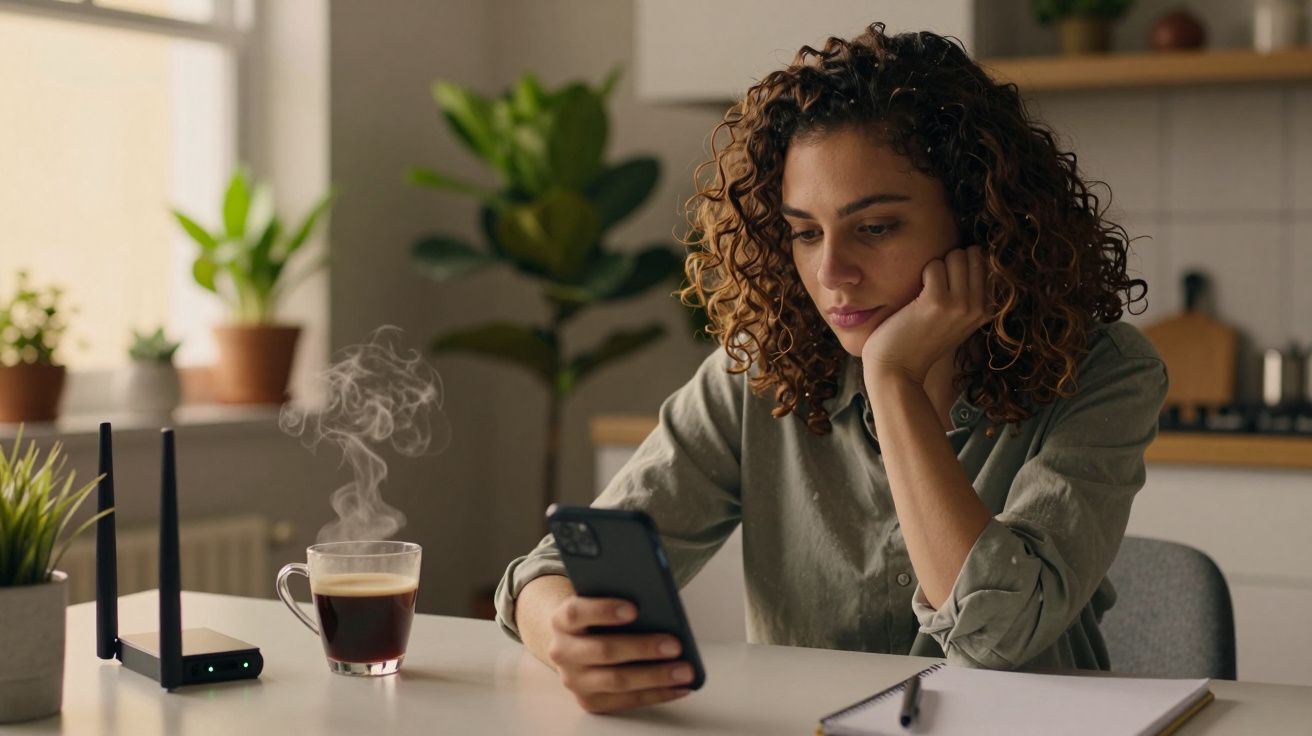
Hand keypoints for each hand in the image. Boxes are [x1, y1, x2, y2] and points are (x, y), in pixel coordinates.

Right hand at [545, 596, 693, 713]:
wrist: (574, 642)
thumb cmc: (597, 617)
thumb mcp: (599, 600)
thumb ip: (619, 597)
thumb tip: (659, 604)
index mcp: (562, 620)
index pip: (576, 613)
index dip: (604, 610)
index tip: (634, 608)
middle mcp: (562, 652)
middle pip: (602, 650)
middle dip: (642, 648)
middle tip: (675, 644)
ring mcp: (575, 680)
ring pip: (616, 680)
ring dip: (655, 677)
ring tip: (685, 670)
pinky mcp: (590, 701)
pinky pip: (627, 701)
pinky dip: (657, 694)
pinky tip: (680, 686)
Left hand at [860, 245, 991, 384]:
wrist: (897, 370)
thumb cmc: (918, 343)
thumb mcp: (955, 322)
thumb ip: (967, 296)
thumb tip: (970, 255)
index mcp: (986, 311)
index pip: (986, 264)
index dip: (962, 264)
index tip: (946, 283)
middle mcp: (978, 308)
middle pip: (973, 256)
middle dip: (951, 261)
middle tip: (934, 284)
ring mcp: (960, 305)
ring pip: (956, 256)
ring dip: (936, 266)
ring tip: (925, 290)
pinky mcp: (936, 302)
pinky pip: (934, 265)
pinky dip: (922, 273)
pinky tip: (916, 295)